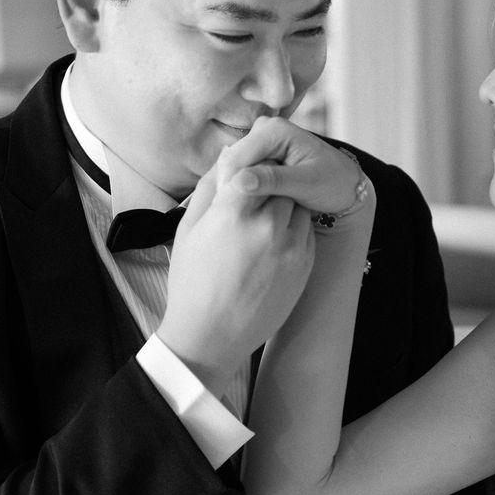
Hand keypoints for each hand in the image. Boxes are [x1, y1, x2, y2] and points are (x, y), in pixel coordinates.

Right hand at [158, 167, 313, 392]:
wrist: (212, 337)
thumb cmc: (192, 283)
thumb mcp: (188, 229)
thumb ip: (210, 189)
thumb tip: (227, 157)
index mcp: (232, 214)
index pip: (252, 166)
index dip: (250, 161)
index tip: (246, 164)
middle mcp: (267, 227)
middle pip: (280, 181)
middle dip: (270, 178)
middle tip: (260, 184)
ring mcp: (291, 247)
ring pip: (297, 203)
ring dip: (284, 201)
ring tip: (265, 213)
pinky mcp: (305, 264)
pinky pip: (306, 229)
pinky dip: (293, 226)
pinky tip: (274, 238)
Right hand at [216, 118, 370, 221]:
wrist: (344, 186)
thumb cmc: (332, 184)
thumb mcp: (307, 184)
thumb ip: (276, 181)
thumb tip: (242, 182)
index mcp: (275, 130)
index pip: (238, 156)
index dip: (228, 183)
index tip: (225, 211)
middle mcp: (264, 130)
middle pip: (232, 161)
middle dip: (229, 187)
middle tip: (227, 217)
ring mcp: (260, 142)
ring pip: (233, 169)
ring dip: (232, 190)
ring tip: (236, 216)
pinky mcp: (258, 155)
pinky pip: (239, 173)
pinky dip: (239, 190)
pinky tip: (243, 210)